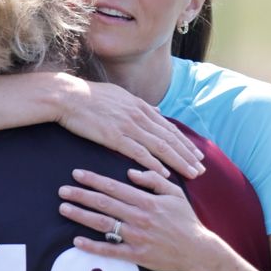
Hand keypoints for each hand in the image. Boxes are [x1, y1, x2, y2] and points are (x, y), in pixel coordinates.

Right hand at [57, 80, 203, 178]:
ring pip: (160, 146)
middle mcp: (139, 115)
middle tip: (202, 169)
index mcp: (140, 106)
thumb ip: (139, 106)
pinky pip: (139, 153)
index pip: (168, 127)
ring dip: (178, 161)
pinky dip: (154, 164)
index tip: (196, 154)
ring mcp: (128, 126)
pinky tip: (165, 174)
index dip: (184, 142)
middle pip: (170, 138)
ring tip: (192, 174)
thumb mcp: (120, 96)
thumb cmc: (90, 98)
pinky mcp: (115, 136)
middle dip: (188, 155)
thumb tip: (155, 111)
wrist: (68, 96)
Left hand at [60, 166, 210, 270]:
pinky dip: (93, 246)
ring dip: (81, 216)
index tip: (77, 174)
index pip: (114, 187)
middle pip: (104, 203)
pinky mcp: (136, 255)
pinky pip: (110, 251)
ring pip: (103, 224)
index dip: (94, 180)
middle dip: (81, 195)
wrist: (197, 250)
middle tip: (62, 190)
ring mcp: (136, 237)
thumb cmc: (185, 220)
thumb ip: (153, 180)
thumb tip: (130, 172)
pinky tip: (77, 241)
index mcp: (147, 201)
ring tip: (64, 209)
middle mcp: (139, 217)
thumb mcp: (174, 193)